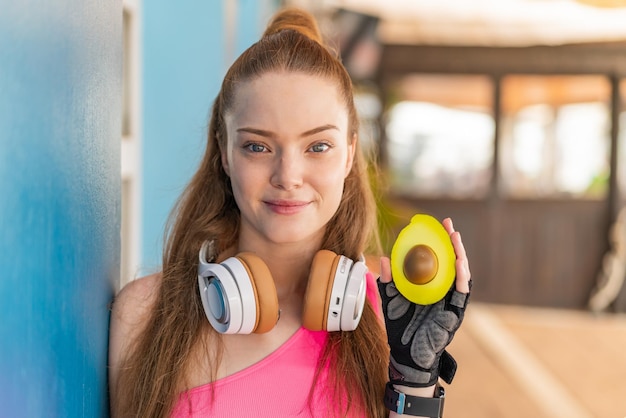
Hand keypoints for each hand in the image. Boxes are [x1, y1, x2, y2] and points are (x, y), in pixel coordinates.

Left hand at [378, 218, 470, 386]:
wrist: (405, 354)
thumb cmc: (399, 328)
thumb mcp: (390, 300)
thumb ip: (388, 281)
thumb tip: (383, 258)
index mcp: (429, 286)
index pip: (437, 260)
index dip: (438, 242)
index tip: (436, 225)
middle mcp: (443, 291)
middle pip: (451, 262)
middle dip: (452, 243)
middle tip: (449, 225)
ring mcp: (451, 302)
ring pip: (461, 274)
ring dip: (460, 255)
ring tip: (456, 239)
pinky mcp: (455, 313)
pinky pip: (461, 293)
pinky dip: (462, 278)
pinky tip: (460, 263)